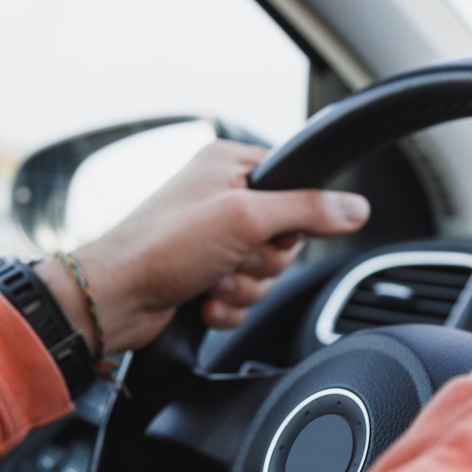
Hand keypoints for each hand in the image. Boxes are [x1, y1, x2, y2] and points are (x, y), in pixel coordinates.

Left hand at [38, 141, 369, 354]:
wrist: (114, 300)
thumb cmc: (161, 246)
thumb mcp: (245, 217)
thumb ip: (307, 210)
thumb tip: (357, 208)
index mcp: (231, 165)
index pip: (297, 184)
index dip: (294, 215)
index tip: (272, 228)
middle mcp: (223, 197)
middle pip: (286, 236)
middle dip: (263, 261)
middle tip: (232, 257)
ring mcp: (214, 239)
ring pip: (268, 272)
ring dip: (244, 287)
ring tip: (211, 281)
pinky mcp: (206, 275)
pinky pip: (246, 297)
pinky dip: (229, 306)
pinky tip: (203, 302)